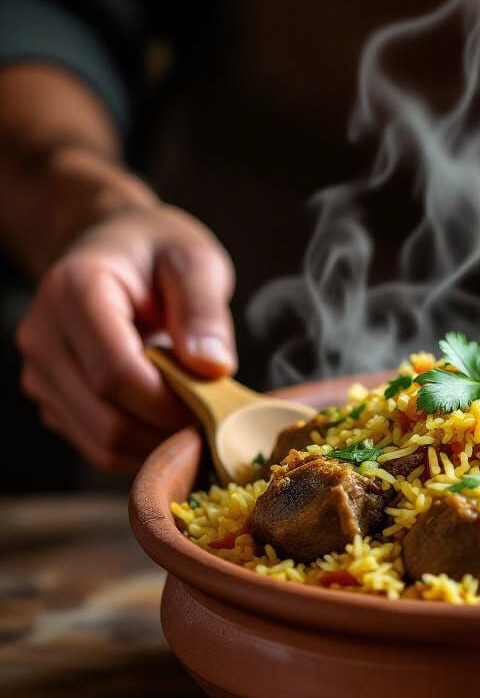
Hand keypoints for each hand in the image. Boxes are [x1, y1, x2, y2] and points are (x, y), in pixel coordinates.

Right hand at [16, 203, 235, 471]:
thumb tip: (213, 366)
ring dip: (158, 447)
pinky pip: (99, 447)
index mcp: (75, 292)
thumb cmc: (158, 252)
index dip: (171, 404)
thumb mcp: (195, 261)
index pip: (116, 373)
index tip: (218, 410)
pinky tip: (174, 425)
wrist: (114, 248)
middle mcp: (44, 336)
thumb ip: (204, 311)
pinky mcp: (54, 400)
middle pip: (107, 419)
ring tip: (201, 424)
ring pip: (101, 443)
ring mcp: (41, 373)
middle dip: (169, 433)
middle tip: (220, 427)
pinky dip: (142, 449)